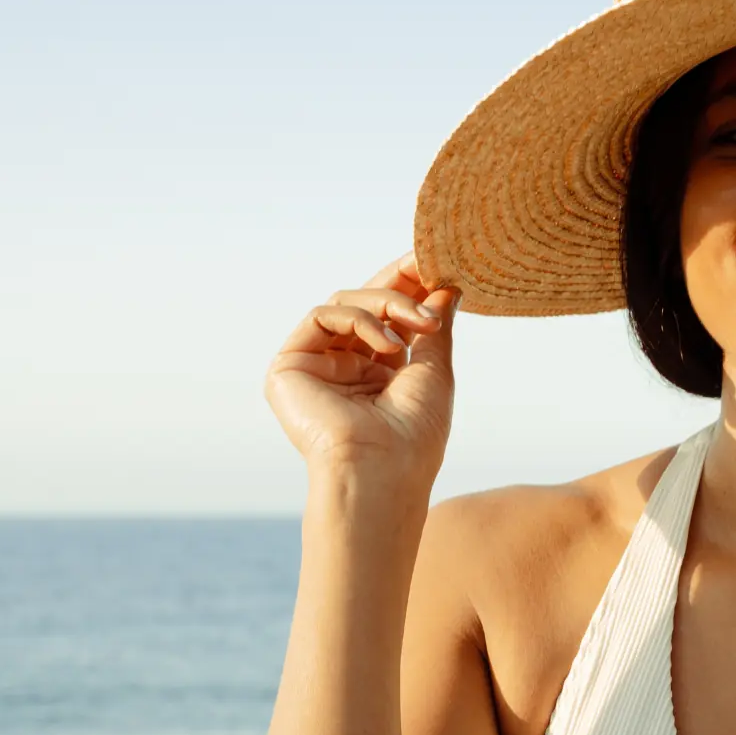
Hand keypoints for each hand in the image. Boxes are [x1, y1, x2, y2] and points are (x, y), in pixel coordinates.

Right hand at [264, 252, 461, 488]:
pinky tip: (389, 344)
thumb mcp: (434, 369)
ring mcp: (315, 367)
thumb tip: (446, 287)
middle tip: (426, 264)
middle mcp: (343, 369)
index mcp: (377, 374)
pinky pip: (321, 317)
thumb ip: (433, 324)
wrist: (382, 472)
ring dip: (389, 305)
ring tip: (423, 324)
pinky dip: (360, 319)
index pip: (388, 318)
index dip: (409, 287)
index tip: (436, 262)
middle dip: (398, 282)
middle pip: (364, 305)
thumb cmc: (414, 435)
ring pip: (344, 305)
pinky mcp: (289, 367)